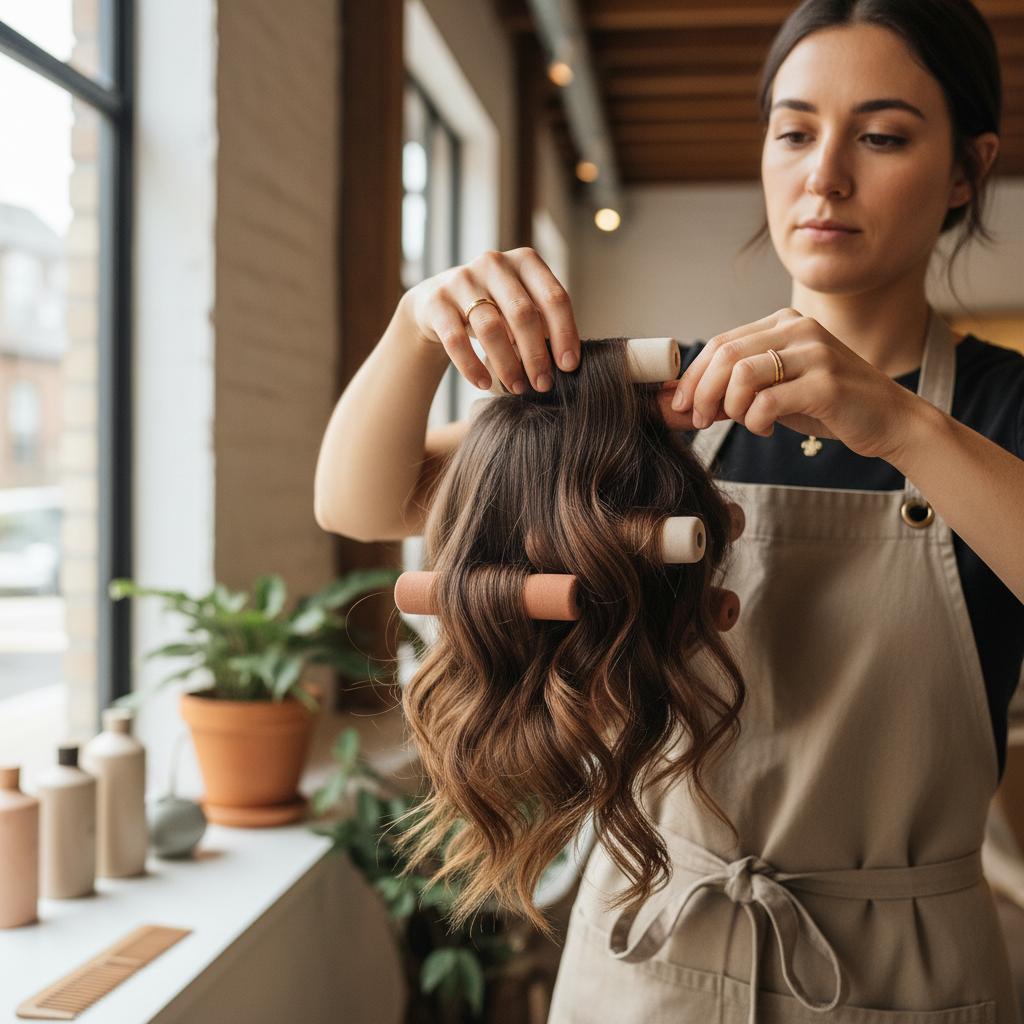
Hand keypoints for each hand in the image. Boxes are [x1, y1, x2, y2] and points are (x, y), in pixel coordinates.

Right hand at [403, 248, 579, 393]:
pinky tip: (484, 384)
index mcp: (525, 262)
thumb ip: (544, 323)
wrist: (438, 302)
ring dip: (507, 365)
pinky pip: (456, 340)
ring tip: (517, 388)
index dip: (565, 334)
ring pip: (491, 328)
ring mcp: (462, 279)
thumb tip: (567, 363)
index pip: (554, 298)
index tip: (569, 367)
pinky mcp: (437, 301)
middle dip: (536, 355)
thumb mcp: (521, 306)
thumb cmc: (494, 307)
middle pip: (523, 314)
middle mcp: (494, 263)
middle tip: (543, 385)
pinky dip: (472, 367)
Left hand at [668, 308, 916, 460]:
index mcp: (784, 322)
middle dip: (701, 392)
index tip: (680, 404)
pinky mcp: (826, 383)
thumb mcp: (779, 387)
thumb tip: (686, 401)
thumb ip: (739, 386)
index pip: (721, 343)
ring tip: (743, 422)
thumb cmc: (829, 405)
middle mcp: (799, 329)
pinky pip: (767, 402)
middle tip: (699, 420)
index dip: (693, 376)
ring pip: (742, 375)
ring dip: (730, 407)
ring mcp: (815, 353)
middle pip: (725, 355)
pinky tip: (767, 428)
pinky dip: (755, 421)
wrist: (890, 419)